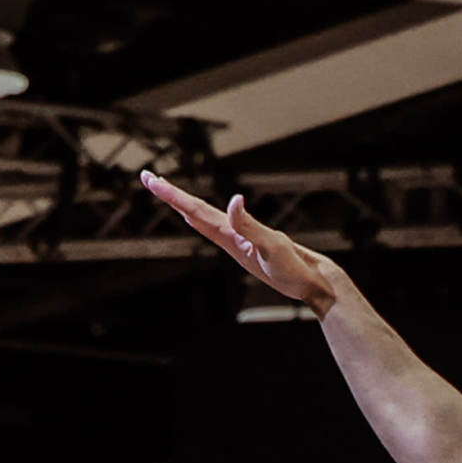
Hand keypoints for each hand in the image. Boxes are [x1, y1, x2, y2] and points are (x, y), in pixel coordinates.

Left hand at [138, 171, 351, 314]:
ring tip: (168, 192)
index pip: (195, 212)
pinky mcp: (255, 241)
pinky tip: (206, 216)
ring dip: (185, 205)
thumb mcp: (271, 245)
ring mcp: (242, 241)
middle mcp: (230, 239)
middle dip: (170, 195)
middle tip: (148, 177)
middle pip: (193, 214)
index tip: (150, 180)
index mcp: (230, 239)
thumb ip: (250, 225)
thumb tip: (234, 201)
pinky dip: (208, 216)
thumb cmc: (294, 271)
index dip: (172, 195)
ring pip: (205, 219)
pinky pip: (223, 224)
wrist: (313, 286)